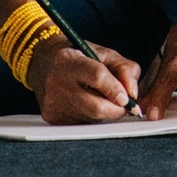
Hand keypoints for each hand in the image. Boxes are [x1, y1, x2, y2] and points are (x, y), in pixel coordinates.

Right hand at [28, 41, 142, 125]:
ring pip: (92, 118)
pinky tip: (85, 103)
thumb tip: (133, 94)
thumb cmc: (79, 56)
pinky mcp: (52, 117)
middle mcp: (56, 82)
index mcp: (69, 60)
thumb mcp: (104, 53)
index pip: (97, 77)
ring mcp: (53, 102)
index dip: (115, 89)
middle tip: (124, 104)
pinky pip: (82, 123)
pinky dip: (91, 116)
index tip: (127, 98)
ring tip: (99, 97)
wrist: (43, 63)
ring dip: (104, 112)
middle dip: (117, 109)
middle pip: (96, 106)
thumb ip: (125, 69)